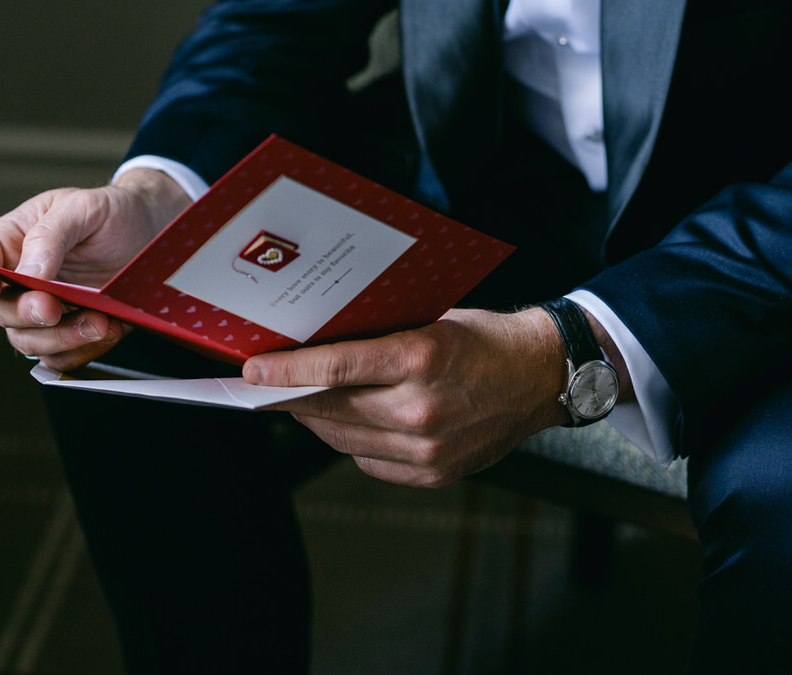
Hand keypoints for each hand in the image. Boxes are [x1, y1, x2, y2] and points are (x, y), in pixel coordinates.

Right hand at [0, 168, 189, 370]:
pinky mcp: (70, 331)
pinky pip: (61, 357)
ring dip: (60, 339)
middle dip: (27, 314)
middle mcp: (21, 278)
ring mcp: (45, 308)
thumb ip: (51, 233)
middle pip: (1, 310)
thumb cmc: (113, 211)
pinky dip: (82, 351)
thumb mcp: (84, 206)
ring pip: (29, 341)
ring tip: (99, 322)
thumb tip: (28, 271)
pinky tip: (109, 330)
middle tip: (55, 308)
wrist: (153, 232)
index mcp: (12, 240)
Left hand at [242, 306, 571, 487]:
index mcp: (422, 357)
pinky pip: (369, 461)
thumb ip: (380, 334)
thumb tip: (320, 339)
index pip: (336, 368)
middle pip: (333, 408)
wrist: (541, 376)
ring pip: (345, 439)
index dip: (287, 371)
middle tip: (261, 384)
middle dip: (290, 397)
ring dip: (315, 420)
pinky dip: (349, 441)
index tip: (251, 370)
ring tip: (296, 401)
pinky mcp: (434, 474)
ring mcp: (429, 448)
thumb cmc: (484, 337)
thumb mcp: (431, 318)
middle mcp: (422, 408)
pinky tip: (341, 421)